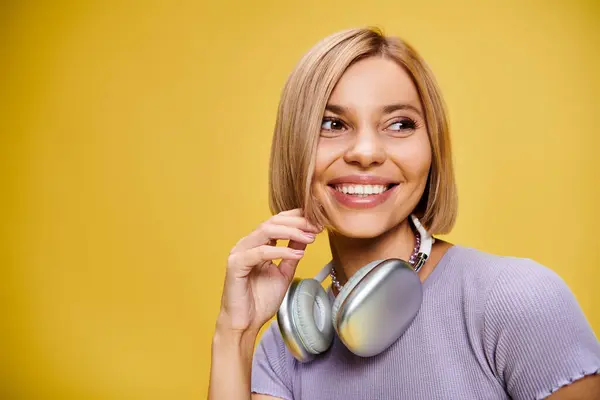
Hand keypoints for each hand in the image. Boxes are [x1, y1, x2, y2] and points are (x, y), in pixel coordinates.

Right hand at [217, 208, 321, 335]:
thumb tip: (306, 235)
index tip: (317, 222)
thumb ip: (292, 253)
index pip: (276, 221)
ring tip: (309, 238)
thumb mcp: (284, 273)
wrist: (245, 323)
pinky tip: (297, 254)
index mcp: (256, 244)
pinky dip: (280, 251)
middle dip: (297, 222)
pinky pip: (259, 252)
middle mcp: (246, 244)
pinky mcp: (235, 265)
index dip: (297, 218)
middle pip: (272, 222)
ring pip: (265, 231)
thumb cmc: (260, 300)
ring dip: (291, 232)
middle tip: (316, 227)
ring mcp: (239, 252)